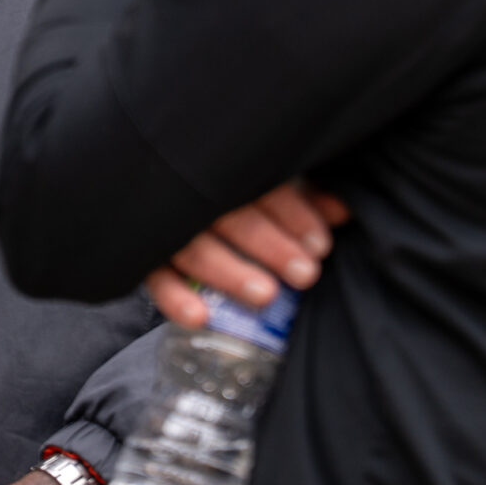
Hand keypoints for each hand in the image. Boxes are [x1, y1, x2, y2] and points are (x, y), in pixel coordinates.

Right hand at [146, 181, 352, 329]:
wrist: (154, 181)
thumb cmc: (230, 189)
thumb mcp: (268, 185)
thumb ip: (302, 196)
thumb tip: (343, 211)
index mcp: (226, 166)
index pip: (261, 185)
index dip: (293, 213)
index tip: (322, 245)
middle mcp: (192, 192)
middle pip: (231, 216)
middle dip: (271, 246)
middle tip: (306, 274)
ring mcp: (163, 223)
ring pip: (195, 247)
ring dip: (230, 273)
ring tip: (267, 297)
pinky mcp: (142, 254)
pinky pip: (154, 277)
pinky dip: (174, 299)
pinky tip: (199, 319)